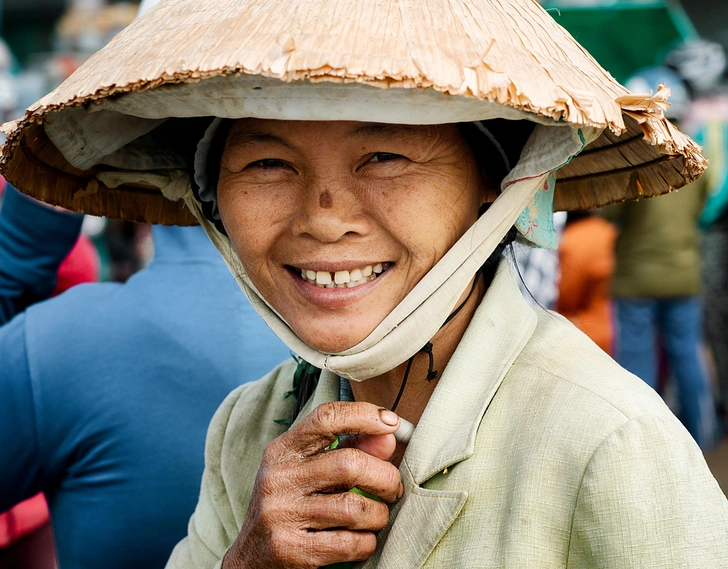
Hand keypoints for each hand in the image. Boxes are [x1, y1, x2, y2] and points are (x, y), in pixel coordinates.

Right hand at [222, 401, 402, 568]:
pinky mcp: (290, 549)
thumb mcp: (308, 471)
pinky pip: (350, 543)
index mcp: (282, 450)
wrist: (251, 558)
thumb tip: (389, 437)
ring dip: (378, 514)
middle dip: (385, 477)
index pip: (326, 418)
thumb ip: (349, 449)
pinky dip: (367, 542)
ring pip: (354, 508)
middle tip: (392, 488)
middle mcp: (278, 478)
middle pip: (350, 464)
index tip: (392, 423)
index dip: (365, 415)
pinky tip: (362, 539)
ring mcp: (281, 514)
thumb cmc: (288, 505)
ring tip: (376, 516)